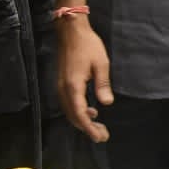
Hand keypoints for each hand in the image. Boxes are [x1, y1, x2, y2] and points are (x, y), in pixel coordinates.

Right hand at [56, 18, 112, 142]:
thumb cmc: (88, 45)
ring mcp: (61, 87)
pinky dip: (78, 111)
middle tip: (102, 135)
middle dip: (87, 128)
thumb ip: (102, 84)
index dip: (90, 128)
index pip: (80, 114)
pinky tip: (91, 110)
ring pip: (69, 111)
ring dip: (82, 121)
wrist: (71, 32)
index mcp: (73, 87)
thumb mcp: (101, 63)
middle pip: (73, 116)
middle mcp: (64, 90)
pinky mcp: (62, 83)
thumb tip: (107, 104)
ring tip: (98, 126)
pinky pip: (68, 104)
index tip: (100, 136)